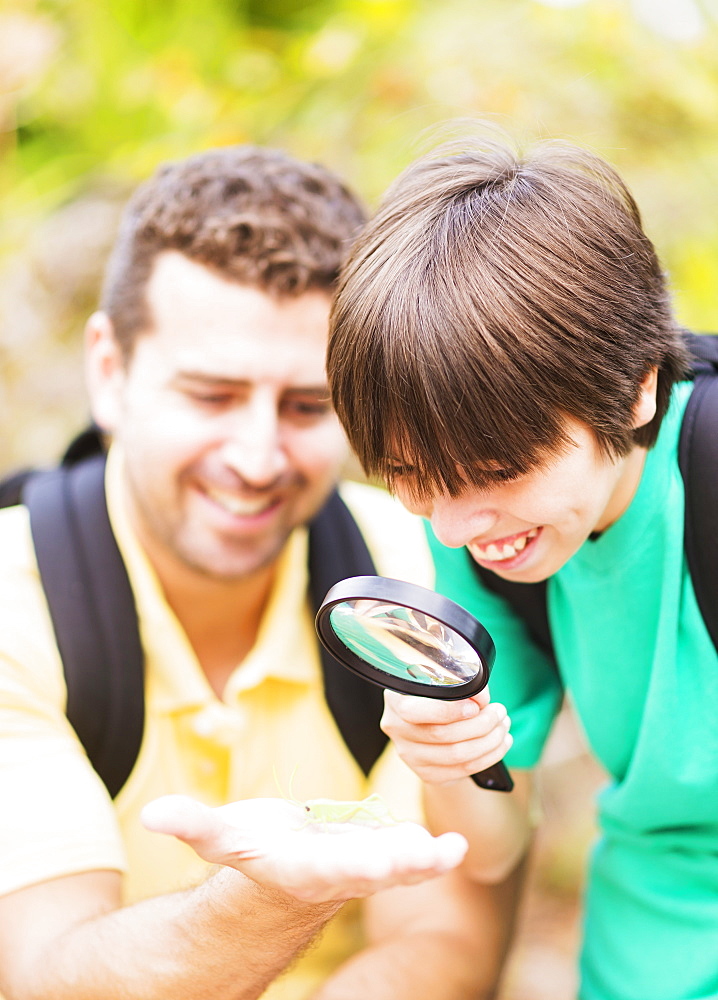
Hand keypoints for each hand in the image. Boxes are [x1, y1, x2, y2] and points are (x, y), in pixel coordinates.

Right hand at [141, 795, 466, 903]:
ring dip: (425, 862)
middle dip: (392, 863)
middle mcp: (335, 877)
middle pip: (366, 872)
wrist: (284, 875)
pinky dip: (434, 856)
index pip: (320, 870)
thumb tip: (151, 813)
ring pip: (397, 869)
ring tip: (452, 850)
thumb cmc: (254, 851)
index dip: (343, 865)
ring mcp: (364, 871)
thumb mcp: (222, 838)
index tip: (369, 861)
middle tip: (420, 854)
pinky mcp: (384, 858)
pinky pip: (412, 860)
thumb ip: (191, 824)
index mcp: (298, 870)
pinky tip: (458, 845)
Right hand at [381, 688, 511, 785]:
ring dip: (489, 741)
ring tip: (504, 726)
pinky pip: (463, 770)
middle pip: (442, 735)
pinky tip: (500, 743)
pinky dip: (488, 757)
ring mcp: (410, 756)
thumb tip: (482, 698)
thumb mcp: (442, 680)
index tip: (475, 707)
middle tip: (500, 712)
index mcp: (396, 702)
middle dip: (480, 724)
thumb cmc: (437, 693)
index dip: (449, 711)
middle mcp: (397, 730)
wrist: (429, 719)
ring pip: (456, 755)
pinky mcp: (427, 774)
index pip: (416, 712)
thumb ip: (460, 684)